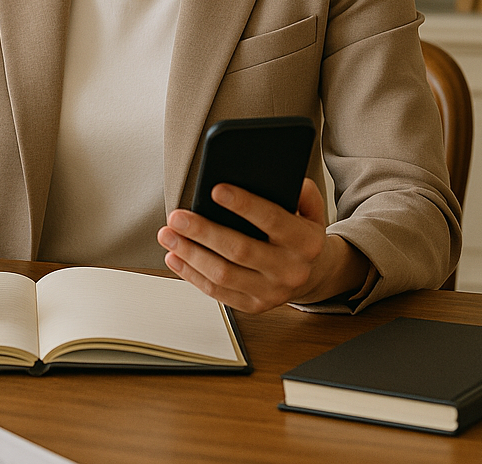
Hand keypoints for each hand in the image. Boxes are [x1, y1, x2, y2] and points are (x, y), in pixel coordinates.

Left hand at [156, 179, 368, 312]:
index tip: (216, 189)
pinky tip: (174, 257)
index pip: (273, 220)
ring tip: (168, 235)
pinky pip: (217, 293)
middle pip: (240, 250)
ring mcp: (271, 292)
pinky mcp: (253, 306)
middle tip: (177, 216)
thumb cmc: (301, 232)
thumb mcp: (310, 209)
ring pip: (223, 275)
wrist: (313, 274)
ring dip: (190, 254)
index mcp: (306, 242)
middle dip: (204, 231)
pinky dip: (191, 274)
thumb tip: (276, 175)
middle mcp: (290, 270)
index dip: (245, 205)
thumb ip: (299, 190)